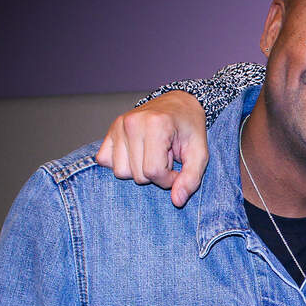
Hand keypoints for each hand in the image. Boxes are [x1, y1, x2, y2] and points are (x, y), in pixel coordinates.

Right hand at [94, 91, 209, 206]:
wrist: (179, 104)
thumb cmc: (190, 129)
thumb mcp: (199, 153)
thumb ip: (191, 178)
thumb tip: (177, 201)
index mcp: (156, 125)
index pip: (154, 172)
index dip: (169, 179)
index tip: (178, 169)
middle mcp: (132, 123)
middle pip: (137, 175)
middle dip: (156, 175)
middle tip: (167, 158)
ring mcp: (118, 126)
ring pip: (121, 172)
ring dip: (139, 170)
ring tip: (153, 154)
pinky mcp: (110, 130)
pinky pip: (105, 161)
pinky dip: (123, 163)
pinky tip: (138, 153)